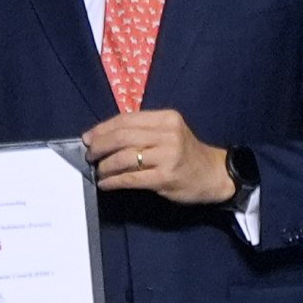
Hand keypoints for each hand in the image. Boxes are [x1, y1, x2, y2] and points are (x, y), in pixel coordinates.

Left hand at [87, 107, 239, 206]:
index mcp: (166, 118)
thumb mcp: (169, 133)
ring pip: (124, 157)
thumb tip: (103, 137)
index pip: (126, 119)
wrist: (214, 174)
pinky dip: (114, 181)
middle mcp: (167, 134)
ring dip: (105, 165)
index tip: (88, 138)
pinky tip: (106, 183)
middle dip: (100, 146)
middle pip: (122, 137)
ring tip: (98, 170)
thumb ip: (142, 131)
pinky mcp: (165, 177)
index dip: (102, 129)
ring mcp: (168, 156)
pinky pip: (131, 178)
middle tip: (90, 155)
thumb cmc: (186, 153)